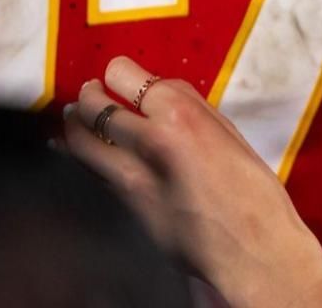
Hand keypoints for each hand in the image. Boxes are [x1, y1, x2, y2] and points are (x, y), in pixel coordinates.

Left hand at [65, 57, 321, 307]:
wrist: (253, 247)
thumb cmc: (252, 191)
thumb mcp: (225, 133)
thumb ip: (189, 110)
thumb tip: (155, 96)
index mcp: (179, 112)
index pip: (122, 74)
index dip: (116, 74)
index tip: (116, 77)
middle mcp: (148, 139)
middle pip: (94, 106)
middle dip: (87, 97)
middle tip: (87, 94)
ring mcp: (131, 177)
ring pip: (82, 142)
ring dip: (73, 127)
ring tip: (71, 119)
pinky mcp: (125, 208)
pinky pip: (91, 173)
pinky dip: (78, 158)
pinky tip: (68, 151)